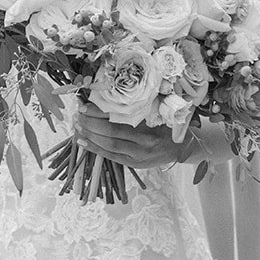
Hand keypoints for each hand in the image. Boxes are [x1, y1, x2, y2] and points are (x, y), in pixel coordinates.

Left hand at [74, 104, 194, 170]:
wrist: (181, 147)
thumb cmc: (166, 125)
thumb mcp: (157, 111)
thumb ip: (137, 106)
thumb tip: (107, 96)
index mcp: (150, 122)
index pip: (119, 116)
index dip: (99, 111)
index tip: (84, 105)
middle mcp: (145, 139)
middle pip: (111, 131)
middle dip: (90, 123)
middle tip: (77, 116)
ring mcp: (139, 154)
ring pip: (109, 145)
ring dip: (90, 136)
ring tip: (77, 127)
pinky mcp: (134, 163)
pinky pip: (112, 156)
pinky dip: (96, 149)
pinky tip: (83, 142)